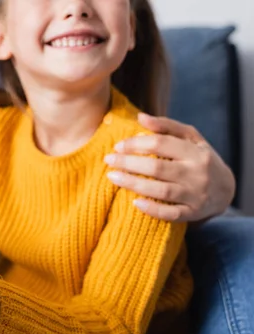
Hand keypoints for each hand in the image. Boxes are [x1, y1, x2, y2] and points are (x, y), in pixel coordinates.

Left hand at [105, 113, 235, 221]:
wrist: (226, 189)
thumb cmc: (200, 158)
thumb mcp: (190, 138)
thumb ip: (166, 126)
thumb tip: (140, 117)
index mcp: (195, 151)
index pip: (161, 144)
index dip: (136, 144)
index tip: (118, 146)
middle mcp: (197, 173)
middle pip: (158, 167)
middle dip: (129, 163)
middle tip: (108, 160)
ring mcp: (195, 195)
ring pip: (162, 190)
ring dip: (134, 184)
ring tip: (112, 177)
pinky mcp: (192, 213)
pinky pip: (171, 214)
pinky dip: (153, 210)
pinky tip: (135, 203)